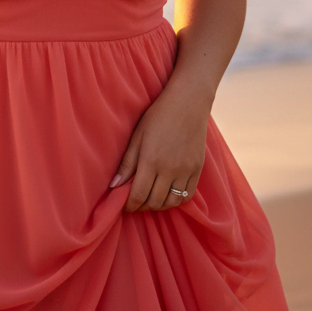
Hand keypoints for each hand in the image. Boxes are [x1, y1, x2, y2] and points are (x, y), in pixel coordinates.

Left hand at [109, 81, 210, 212]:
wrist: (188, 103)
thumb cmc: (158, 116)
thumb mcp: (137, 136)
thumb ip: (127, 163)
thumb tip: (114, 186)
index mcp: (151, 161)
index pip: (138, 195)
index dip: (129, 205)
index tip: (123, 206)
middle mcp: (170, 170)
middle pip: (154, 202)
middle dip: (142, 206)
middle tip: (135, 203)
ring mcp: (186, 171)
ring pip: (171, 202)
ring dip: (158, 206)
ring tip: (149, 199)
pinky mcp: (197, 169)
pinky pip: (187, 196)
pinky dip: (175, 200)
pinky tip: (166, 194)